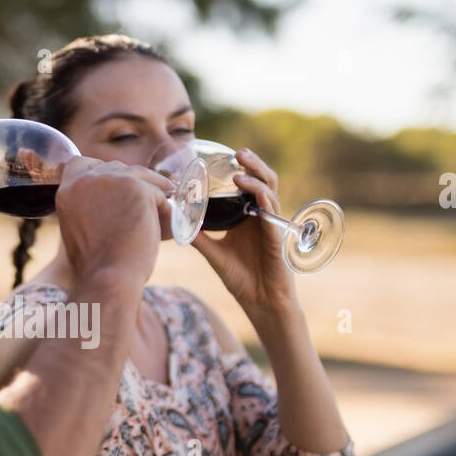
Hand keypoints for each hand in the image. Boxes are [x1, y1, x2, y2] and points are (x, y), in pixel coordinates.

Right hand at [55, 156, 172, 292]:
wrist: (108, 278)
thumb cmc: (96, 265)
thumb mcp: (79, 229)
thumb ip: (89, 207)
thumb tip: (115, 198)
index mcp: (67, 190)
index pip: (83, 164)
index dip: (103, 174)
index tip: (116, 187)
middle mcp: (86, 179)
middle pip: (116, 168)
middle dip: (131, 183)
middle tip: (145, 203)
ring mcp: (112, 180)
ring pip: (140, 177)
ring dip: (152, 193)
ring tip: (161, 213)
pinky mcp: (136, 187)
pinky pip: (158, 192)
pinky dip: (164, 209)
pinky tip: (165, 226)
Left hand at [191, 148, 297, 313]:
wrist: (261, 303)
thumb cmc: (242, 279)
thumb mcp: (215, 255)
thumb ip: (200, 238)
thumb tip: (178, 222)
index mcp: (248, 217)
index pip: (248, 185)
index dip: (239, 169)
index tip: (223, 158)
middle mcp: (261, 217)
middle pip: (262, 181)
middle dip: (252, 164)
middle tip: (238, 153)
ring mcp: (271, 226)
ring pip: (270, 192)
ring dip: (256, 178)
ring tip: (240, 169)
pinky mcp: (277, 238)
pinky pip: (272, 215)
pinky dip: (264, 201)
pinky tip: (256, 193)